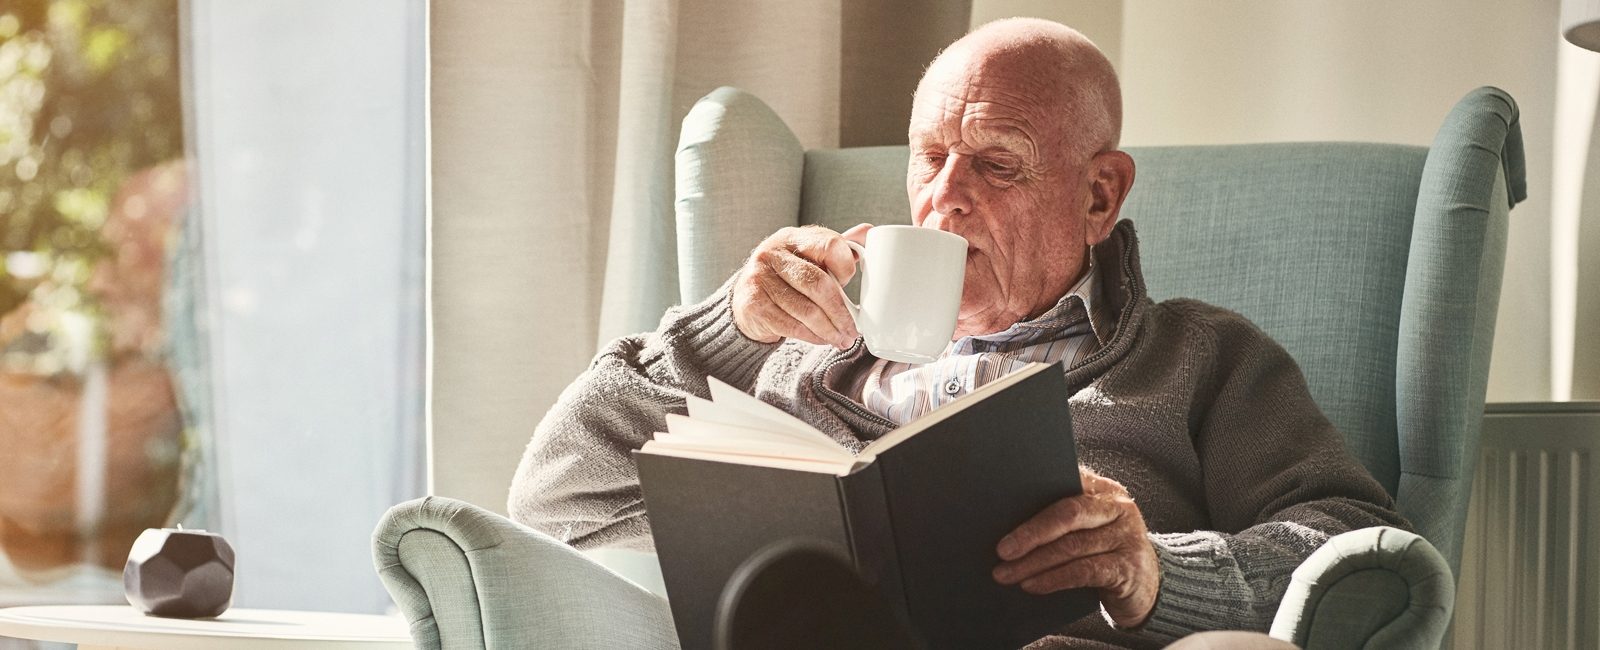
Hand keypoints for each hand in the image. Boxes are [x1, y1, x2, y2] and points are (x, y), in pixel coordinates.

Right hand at [732, 224, 871, 347]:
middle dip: (841, 311)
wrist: (745, 300)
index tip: (853, 285)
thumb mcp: (809, 257)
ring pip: (806, 310)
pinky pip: (791, 325)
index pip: (830, 245)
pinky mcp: (753, 304)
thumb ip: (837, 248)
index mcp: (793, 237)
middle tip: (853, 329)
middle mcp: (773, 253)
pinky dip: (812, 337)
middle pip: (818, 283)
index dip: (846, 267)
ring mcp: (759, 278)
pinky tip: (822, 340)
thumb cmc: (786, 278)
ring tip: (843, 339)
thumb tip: (869, 231)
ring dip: (829, 329)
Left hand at [992, 466, 1159, 627]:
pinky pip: (1084, 571)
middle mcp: (1119, 508)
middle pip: (1068, 514)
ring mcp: (1127, 537)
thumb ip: (1063, 520)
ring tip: (1007, 574)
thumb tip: (1010, 529)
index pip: (1066, 482)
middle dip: (1030, 533)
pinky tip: (1032, 585)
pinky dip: (1053, 579)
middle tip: (1002, 550)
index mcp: (1103, 490)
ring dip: (1033, 562)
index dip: (1034, 491)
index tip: (1003, 502)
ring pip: (1072, 546)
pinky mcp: (1128, 568)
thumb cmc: (1106, 553)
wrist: (1148, 588)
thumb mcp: (1089, 529)